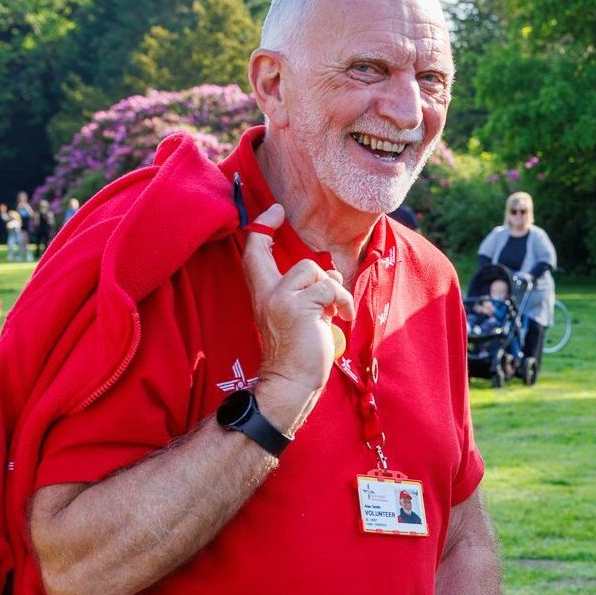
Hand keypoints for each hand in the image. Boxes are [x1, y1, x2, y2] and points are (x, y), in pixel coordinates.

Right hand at [241, 204, 355, 429]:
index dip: (261, 228)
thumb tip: (329, 272)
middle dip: (285, 243)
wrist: (291, 383)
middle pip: (275, 255)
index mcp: (262, 295)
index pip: (253, 253)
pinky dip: (342, 301)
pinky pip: (331, 287)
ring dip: (333, 289)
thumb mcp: (296, 315)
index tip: (274, 211)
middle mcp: (266, 293)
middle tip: (295, 240)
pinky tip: (342, 317)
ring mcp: (281, 299)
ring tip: (334, 311)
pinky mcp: (300, 307)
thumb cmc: (298, 352)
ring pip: (313, 270)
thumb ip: (304, 292)